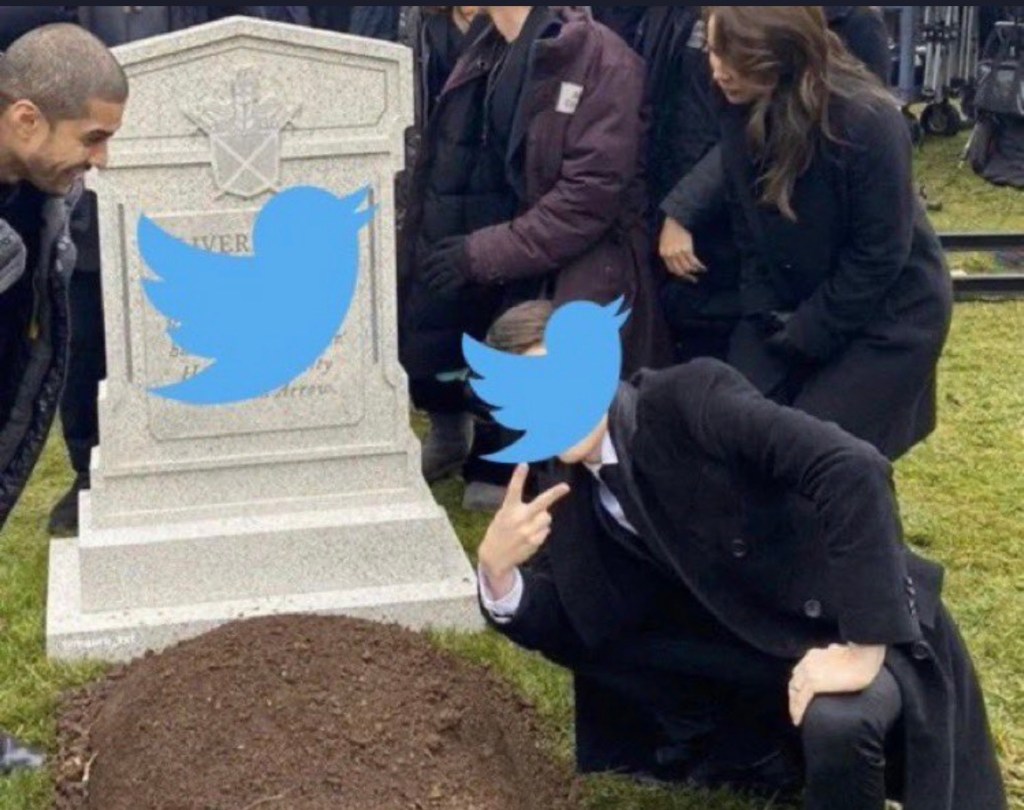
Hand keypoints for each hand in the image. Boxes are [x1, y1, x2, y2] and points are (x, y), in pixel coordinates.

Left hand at [421, 236, 469, 295]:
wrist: (487, 252)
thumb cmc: (475, 244)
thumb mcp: (460, 238)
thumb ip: (447, 242)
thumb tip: (434, 245)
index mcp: (448, 252)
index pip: (433, 258)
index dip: (426, 262)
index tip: (422, 265)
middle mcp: (449, 262)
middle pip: (434, 269)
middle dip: (427, 275)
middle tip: (423, 279)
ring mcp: (455, 271)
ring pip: (439, 279)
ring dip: (434, 283)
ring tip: (431, 286)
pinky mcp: (461, 279)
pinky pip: (449, 287)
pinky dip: (443, 290)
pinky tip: (440, 293)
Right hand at [477, 464, 570, 596]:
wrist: (494, 557)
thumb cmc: (500, 532)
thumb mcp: (502, 516)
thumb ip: (519, 509)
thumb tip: (544, 510)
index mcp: (508, 509)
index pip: (514, 490)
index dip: (518, 476)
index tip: (524, 464)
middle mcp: (519, 519)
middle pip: (541, 503)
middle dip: (555, 494)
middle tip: (566, 487)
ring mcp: (528, 531)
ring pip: (547, 517)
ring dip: (543, 519)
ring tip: (530, 525)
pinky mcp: (534, 542)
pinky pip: (546, 531)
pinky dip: (541, 532)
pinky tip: (530, 536)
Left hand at [659, 217, 704, 281]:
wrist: (674, 221)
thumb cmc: (670, 232)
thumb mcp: (665, 244)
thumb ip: (669, 254)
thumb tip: (679, 264)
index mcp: (663, 254)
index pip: (671, 269)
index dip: (679, 274)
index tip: (686, 277)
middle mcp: (670, 255)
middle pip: (679, 271)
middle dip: (688, 277)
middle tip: (694, 279)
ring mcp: (678, 252)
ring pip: (687, 267)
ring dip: (695, 271)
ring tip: (700, 271)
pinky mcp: (686, 249)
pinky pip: (693, 261)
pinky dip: (699, 266)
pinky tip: (703, 267)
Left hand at [788, 644, 885, 725]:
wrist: (864, 658)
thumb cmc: (859, 655)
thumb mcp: (841, 651)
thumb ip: (834, 651)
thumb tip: (834, 648)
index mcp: (813, 655)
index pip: (799, 672)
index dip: (798, 684)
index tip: (800, 694)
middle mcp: (807, 662)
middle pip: (794, 682)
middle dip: (794, 696)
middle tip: (796, 709)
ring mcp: (809, 672)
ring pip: (795, 692)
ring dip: (794, 705)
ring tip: (796, 717)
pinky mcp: (814, 683)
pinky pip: (801, 700)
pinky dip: (797, 711)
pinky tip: (798, 720)